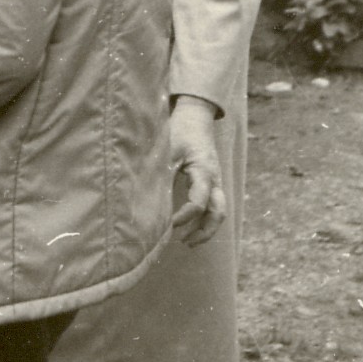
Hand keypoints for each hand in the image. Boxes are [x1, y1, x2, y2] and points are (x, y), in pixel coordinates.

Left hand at [168, 95, 226, 247]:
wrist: (196, 119)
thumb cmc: (181, 132)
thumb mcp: (168, 148)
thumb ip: (161, 170)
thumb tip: (144, 195)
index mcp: (204, 171)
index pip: (199, 201)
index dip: (185, 215)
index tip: (169, 224)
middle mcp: (214, 180)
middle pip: (218, 212)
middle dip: (205, 231)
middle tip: (185, 242)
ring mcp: (216, 183)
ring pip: (219, 212)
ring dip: (206, 229)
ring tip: (187, 242)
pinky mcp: (212, 184)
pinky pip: (214, 206)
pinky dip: (204, 220)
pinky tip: (189, 228)